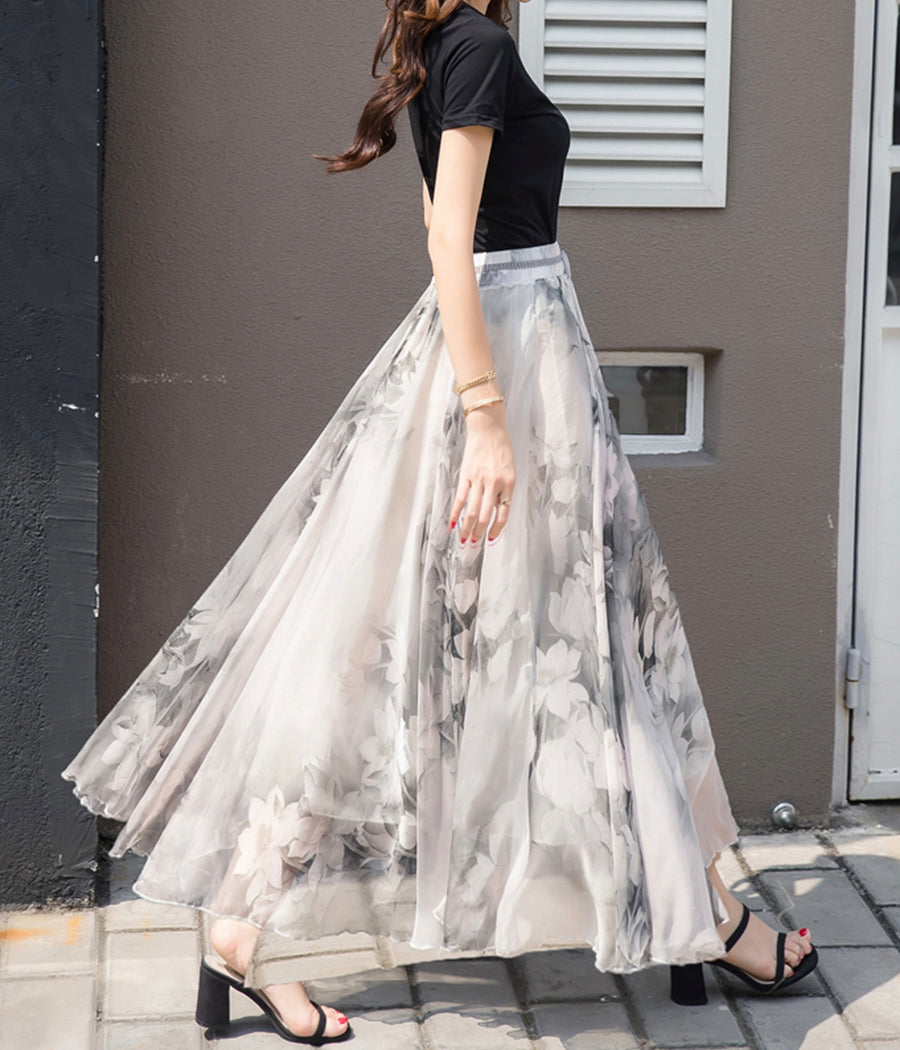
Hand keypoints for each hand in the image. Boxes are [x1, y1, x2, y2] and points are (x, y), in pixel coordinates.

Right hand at [449, 402, 515, 543]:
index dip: (497, 529)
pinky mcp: (466, 475)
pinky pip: (460, 498)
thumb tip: (496, 510)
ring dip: (467, 527)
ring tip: (463, 539)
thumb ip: (504, 489)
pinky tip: (451, 523)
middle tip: (474, 543)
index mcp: (509, 484)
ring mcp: (479, 480)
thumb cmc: (502, 449)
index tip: (491, 539)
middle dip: (479, 532)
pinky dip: (455, 512)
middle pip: (486, 515)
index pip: (503, 513)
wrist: (489, 428)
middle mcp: (494, 484)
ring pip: (473, 510)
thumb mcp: (510, 469)